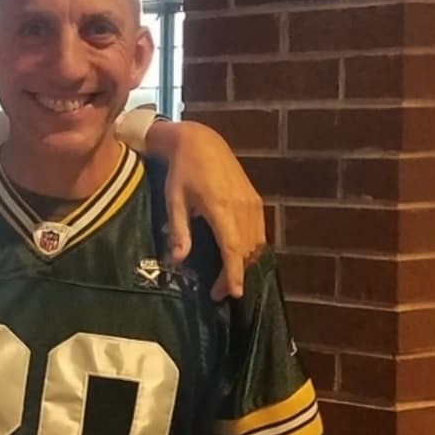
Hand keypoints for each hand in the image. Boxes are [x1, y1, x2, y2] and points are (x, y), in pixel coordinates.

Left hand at [148, 120, 265, 300]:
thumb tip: (177, 259)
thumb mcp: (174, 199)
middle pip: (247, 250)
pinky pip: (259, 232)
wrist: (201, 142)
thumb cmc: (182, 171)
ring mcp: (253, 203)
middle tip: (219, 293)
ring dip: (246, 263)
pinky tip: (239, 257)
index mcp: (221, 207)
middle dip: (236, 274)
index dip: (235, 272)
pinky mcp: (256, 200)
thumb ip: (179, 230)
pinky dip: (252, 248)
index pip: (232, 247)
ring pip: (257, 243)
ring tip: (228, 279)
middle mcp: (243, 207)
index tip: (235, 293)